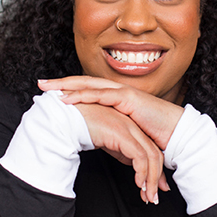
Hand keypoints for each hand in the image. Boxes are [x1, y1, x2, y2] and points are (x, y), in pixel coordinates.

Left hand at [38, 76, 183, 150]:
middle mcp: (117, 90)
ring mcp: (123, 92)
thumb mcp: (126, 128)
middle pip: (84, 82)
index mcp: (115, 97)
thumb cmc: (153, 132)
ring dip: (67, 86)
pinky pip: (102, 94)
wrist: (175, 131)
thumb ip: (111, 126)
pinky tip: (69, 97)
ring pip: (90, 85)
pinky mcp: (129, 98)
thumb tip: (97, 134)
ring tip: (48, 88)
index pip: (88, 88)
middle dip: (61, 82)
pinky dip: (84, 95)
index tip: (50, 91)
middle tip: (41, 83)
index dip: (69, 88)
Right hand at [74, 103, 167, 203]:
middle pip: (154, 153)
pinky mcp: (122, 133)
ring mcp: (128, 128)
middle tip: (153, 196)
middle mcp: (133, 126)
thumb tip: (132, 165)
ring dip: (151, 179)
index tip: (154, 187)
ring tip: (147, 195)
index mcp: (131, 126)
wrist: (70, 115)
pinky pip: (139, 155)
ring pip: (150, 155)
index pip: (151, 149)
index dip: (155, 170)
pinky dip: (142, 172)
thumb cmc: (84, 124)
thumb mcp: (108, 140)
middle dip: (156, 178)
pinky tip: (138, 183)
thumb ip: (121, 150)